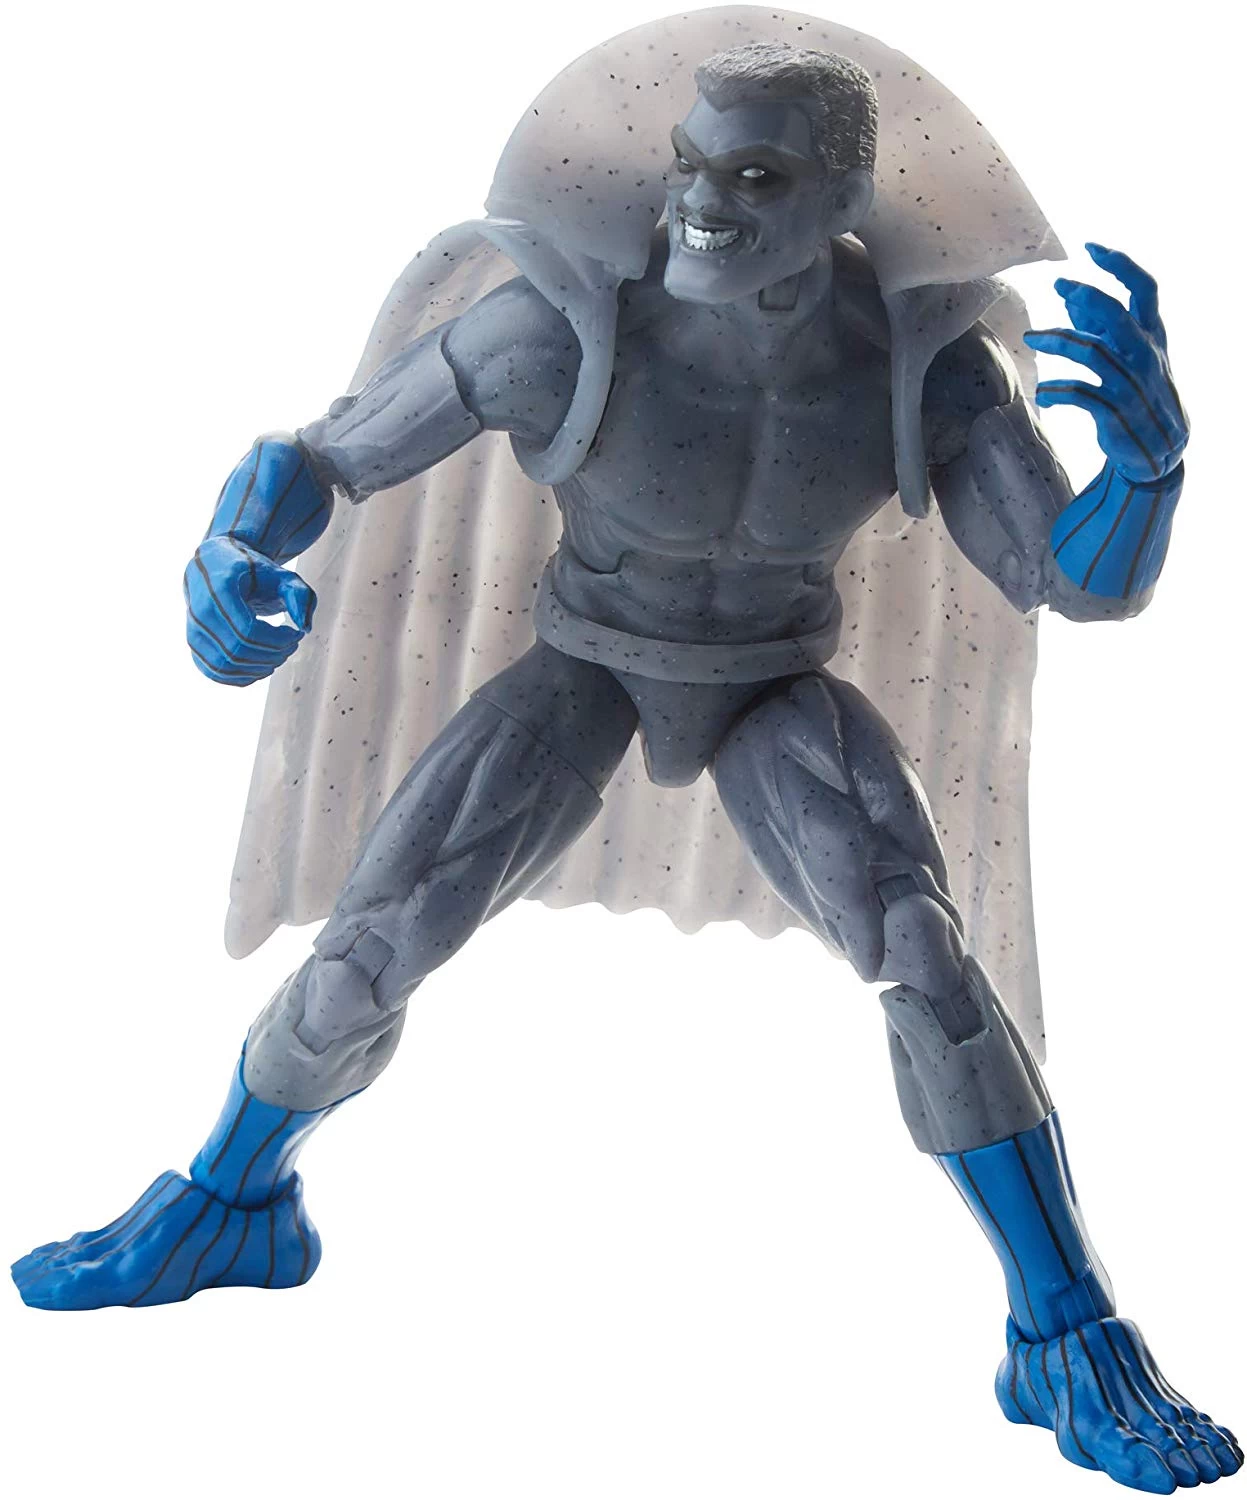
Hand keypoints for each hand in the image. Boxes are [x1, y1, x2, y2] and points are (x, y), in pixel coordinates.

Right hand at [184, 535, 315, 685]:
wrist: (216, 567)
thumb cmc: (251, 571)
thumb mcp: (281, 574)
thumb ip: (299, 595)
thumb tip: (304, 628)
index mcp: (218, 589)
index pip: (247, 630)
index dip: (278, 639)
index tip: (296, 633)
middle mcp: (199, 612)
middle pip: (238, 651)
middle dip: (273, 654)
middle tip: (292, 644)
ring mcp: (193, 631)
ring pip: (226, 666)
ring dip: (260, 667)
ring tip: (279, 653)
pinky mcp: (194, 647)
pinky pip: (216, 673)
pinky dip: (243, 676)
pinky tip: (262, 665)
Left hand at [1024, 243, 1187, 483]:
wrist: (1157, 451)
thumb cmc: (1139, 395)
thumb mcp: (1127, 357)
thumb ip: (1101, 328)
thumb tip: (1072, 296)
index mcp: (1152, 336)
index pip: (1144, 289)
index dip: (1119, 265)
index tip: (1090, 247)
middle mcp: (1145, 355)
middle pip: (1117, 314)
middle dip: (1086, 295)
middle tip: (1057, 284)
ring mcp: (1131, 383)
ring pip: (1091, 352)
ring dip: (1058, 340)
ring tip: (1031, 339)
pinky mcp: (1115, 412)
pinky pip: (1081, 394)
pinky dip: (1058, 390)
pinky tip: (1043, 392)